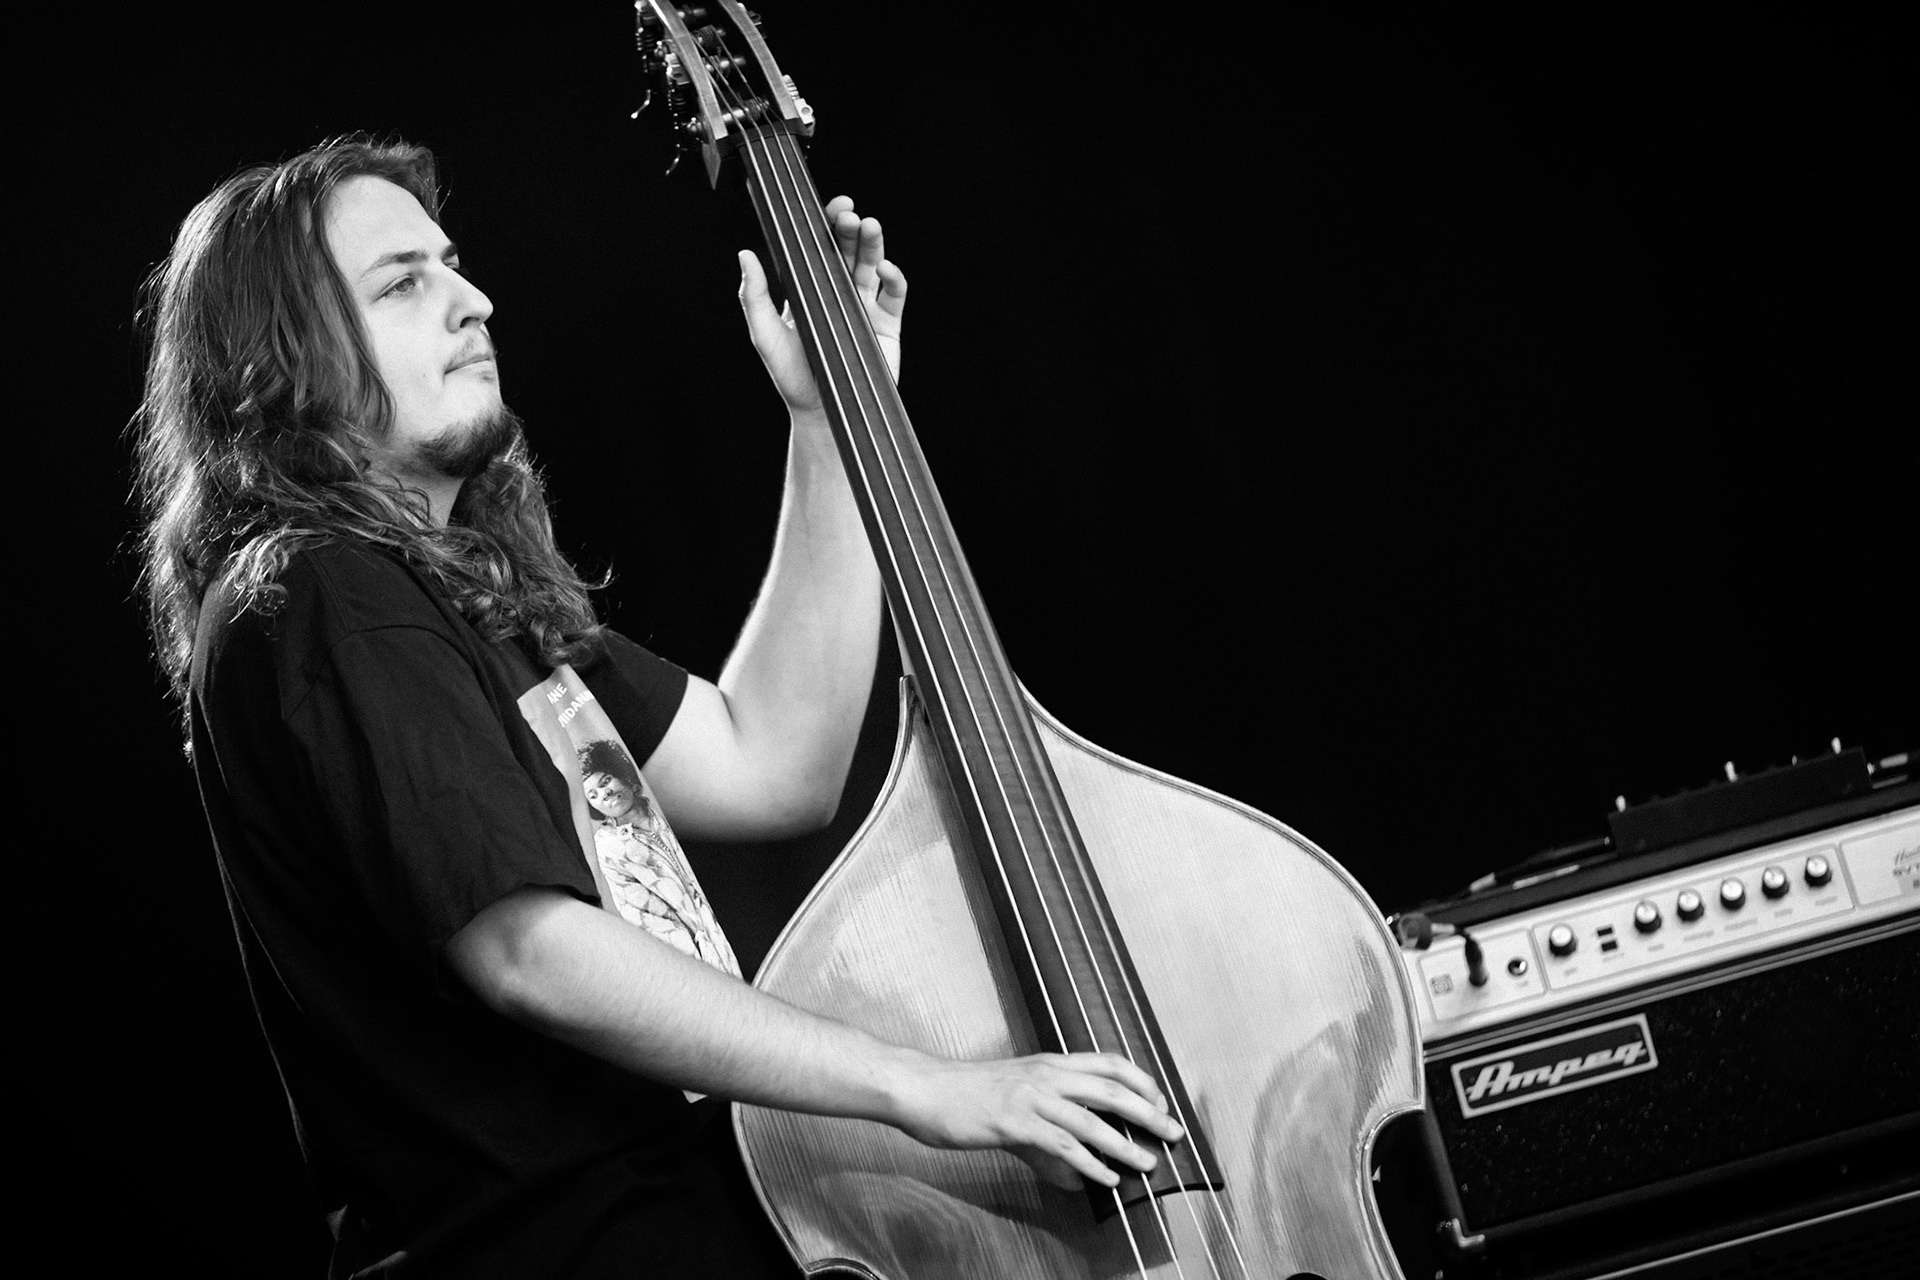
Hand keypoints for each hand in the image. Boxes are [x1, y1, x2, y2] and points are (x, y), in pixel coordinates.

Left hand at [738, 194, 905, 415]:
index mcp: (809, 288)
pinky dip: (894, 277)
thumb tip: (744, 255)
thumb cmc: (790, 376)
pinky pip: (894, 294)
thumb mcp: (765, 334)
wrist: (822, 412)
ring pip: (871, 266)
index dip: (825, 225)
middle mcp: (838, 292)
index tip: (830, 207)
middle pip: (847, 251)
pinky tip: (885, 268)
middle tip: (848, 215)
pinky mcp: (886, 325)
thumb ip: (754, 297)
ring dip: (872, 244)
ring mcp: (864, 307)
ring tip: (870, 226)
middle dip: (849, 229)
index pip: (818, 248)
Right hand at [887, 1050, 1185, 1192]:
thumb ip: (1047, 1137)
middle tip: (1173, 1131)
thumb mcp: (1013, 1102)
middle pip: (1111, 1089)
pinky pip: (1061, 1145)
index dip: (1140, 1081)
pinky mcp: (1015, 1122)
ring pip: (1092, 1120)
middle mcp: (1046, 1075)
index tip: (1160, 1100)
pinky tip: (1104, 1179)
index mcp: (1049, 1063)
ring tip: (1148, 1163)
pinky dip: (1089, 1164)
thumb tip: (1073, 1172)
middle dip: (1148, 1112)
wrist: (925, 1089)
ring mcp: (1031, 1097)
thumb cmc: (966, 1094)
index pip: (1108, 1062)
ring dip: (1125, 1144)